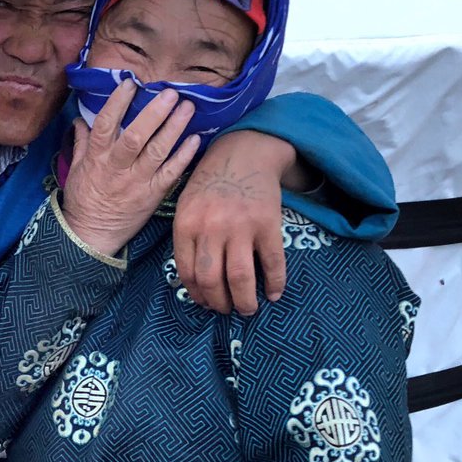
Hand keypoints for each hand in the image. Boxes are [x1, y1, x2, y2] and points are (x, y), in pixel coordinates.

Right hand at [61, 80, 199, 255]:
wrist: (91, 235)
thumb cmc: (83, 199)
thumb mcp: (76, 169)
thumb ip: (81, 143)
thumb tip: (80, 120)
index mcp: (96, 158)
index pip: (104, 124)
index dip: (117, 103)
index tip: (130, 84)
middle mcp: (117, 167)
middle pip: (136, 136)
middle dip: (154, 112)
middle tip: (170, 93)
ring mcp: (136, 182)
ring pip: (157, 151)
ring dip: (174, 128)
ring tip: (188, 107)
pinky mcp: (153, 195)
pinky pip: (171, 173)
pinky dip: (184, 156)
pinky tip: (195, 138)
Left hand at [173, 130, 297, 314]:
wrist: (245, 151)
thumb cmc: (212, 181)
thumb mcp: (187, 204)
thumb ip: (188, 237)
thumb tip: (193, 281)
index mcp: (187, 224)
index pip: (188, 272)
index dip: (197, 294)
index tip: (205, 302)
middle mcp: (211, 227)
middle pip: (212, 280)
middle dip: (219, 303)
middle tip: (226, 310)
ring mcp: (241, 226)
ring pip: (240, 277)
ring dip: (245, 301)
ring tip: (248, 308)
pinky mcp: (268, 224)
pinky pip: (272, 263)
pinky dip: (275, 283)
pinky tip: (273, 293)